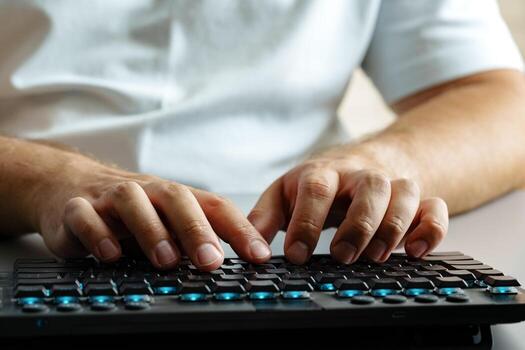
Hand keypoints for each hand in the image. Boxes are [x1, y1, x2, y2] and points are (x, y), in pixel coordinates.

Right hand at [35, 157, 271, 270]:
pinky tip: (110, 255)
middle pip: (176, 198)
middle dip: (196, 229)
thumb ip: (193, 239)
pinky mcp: (76, 210)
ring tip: (166, 260)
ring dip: (151, 230)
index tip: (259, 255)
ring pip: (131, 201)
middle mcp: (147, 192)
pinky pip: (85, 216)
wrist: (71, 187)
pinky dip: (98, 234)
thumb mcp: (165, 222)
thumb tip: (232, 267)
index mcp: (174, 197)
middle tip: (212, 260)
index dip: (239, 229)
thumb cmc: (132, 211)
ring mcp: (110, 198)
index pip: (214, 206)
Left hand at [248, 151, 447, 263]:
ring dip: (393, 227)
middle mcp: (359, 174)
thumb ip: (265, 218)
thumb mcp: (284, 194)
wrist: (358, 161)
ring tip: (374, 257)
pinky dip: (431, 228)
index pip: (317, 188)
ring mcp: (390, 184)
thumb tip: (250, 248)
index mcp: (322, 172)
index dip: (307, 222)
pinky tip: (414, 251)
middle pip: (369, 186)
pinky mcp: (414, 198)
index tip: (296, 255)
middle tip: (341, 256)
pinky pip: (434, 206)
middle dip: (358, 224)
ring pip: (404, 192)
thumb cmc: (317, 183)